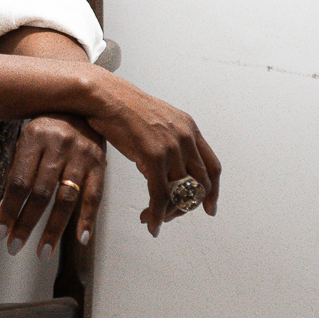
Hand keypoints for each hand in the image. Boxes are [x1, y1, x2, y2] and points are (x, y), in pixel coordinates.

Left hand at [0, 113, 106, 258]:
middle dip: (26, 223)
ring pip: (66, 199)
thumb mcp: (27, 137)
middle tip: (14, 246)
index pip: (18, 181)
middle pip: (40, 193)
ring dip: (53, 229)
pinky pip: (94, 196)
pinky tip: (80, 238)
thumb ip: (18, 167)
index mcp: (34, 136)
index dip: (9, 208)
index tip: (0, 231)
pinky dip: (87, 219)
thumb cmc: (47, 125)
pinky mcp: (100, 164)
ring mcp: (82, 155)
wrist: (82, 103)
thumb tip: (5, 208)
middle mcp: (59, 145)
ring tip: (43, 251)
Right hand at [84, 74, 219, 236]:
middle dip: (187, 206)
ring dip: (168, 214)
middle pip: (200, 185)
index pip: (213, 167)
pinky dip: (157, 213)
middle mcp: (186, 137)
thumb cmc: (123, 108)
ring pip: (180, 194)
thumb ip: (170, 142)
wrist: (104, 96)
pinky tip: (150, 221)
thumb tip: (169, 169)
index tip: (208, 207)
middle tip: (172, 216)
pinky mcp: (152, 156)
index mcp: (190, 128)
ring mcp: (171, 147)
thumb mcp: (158, 121)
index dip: (214, 192)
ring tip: (153, 219)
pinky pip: (160, 195)